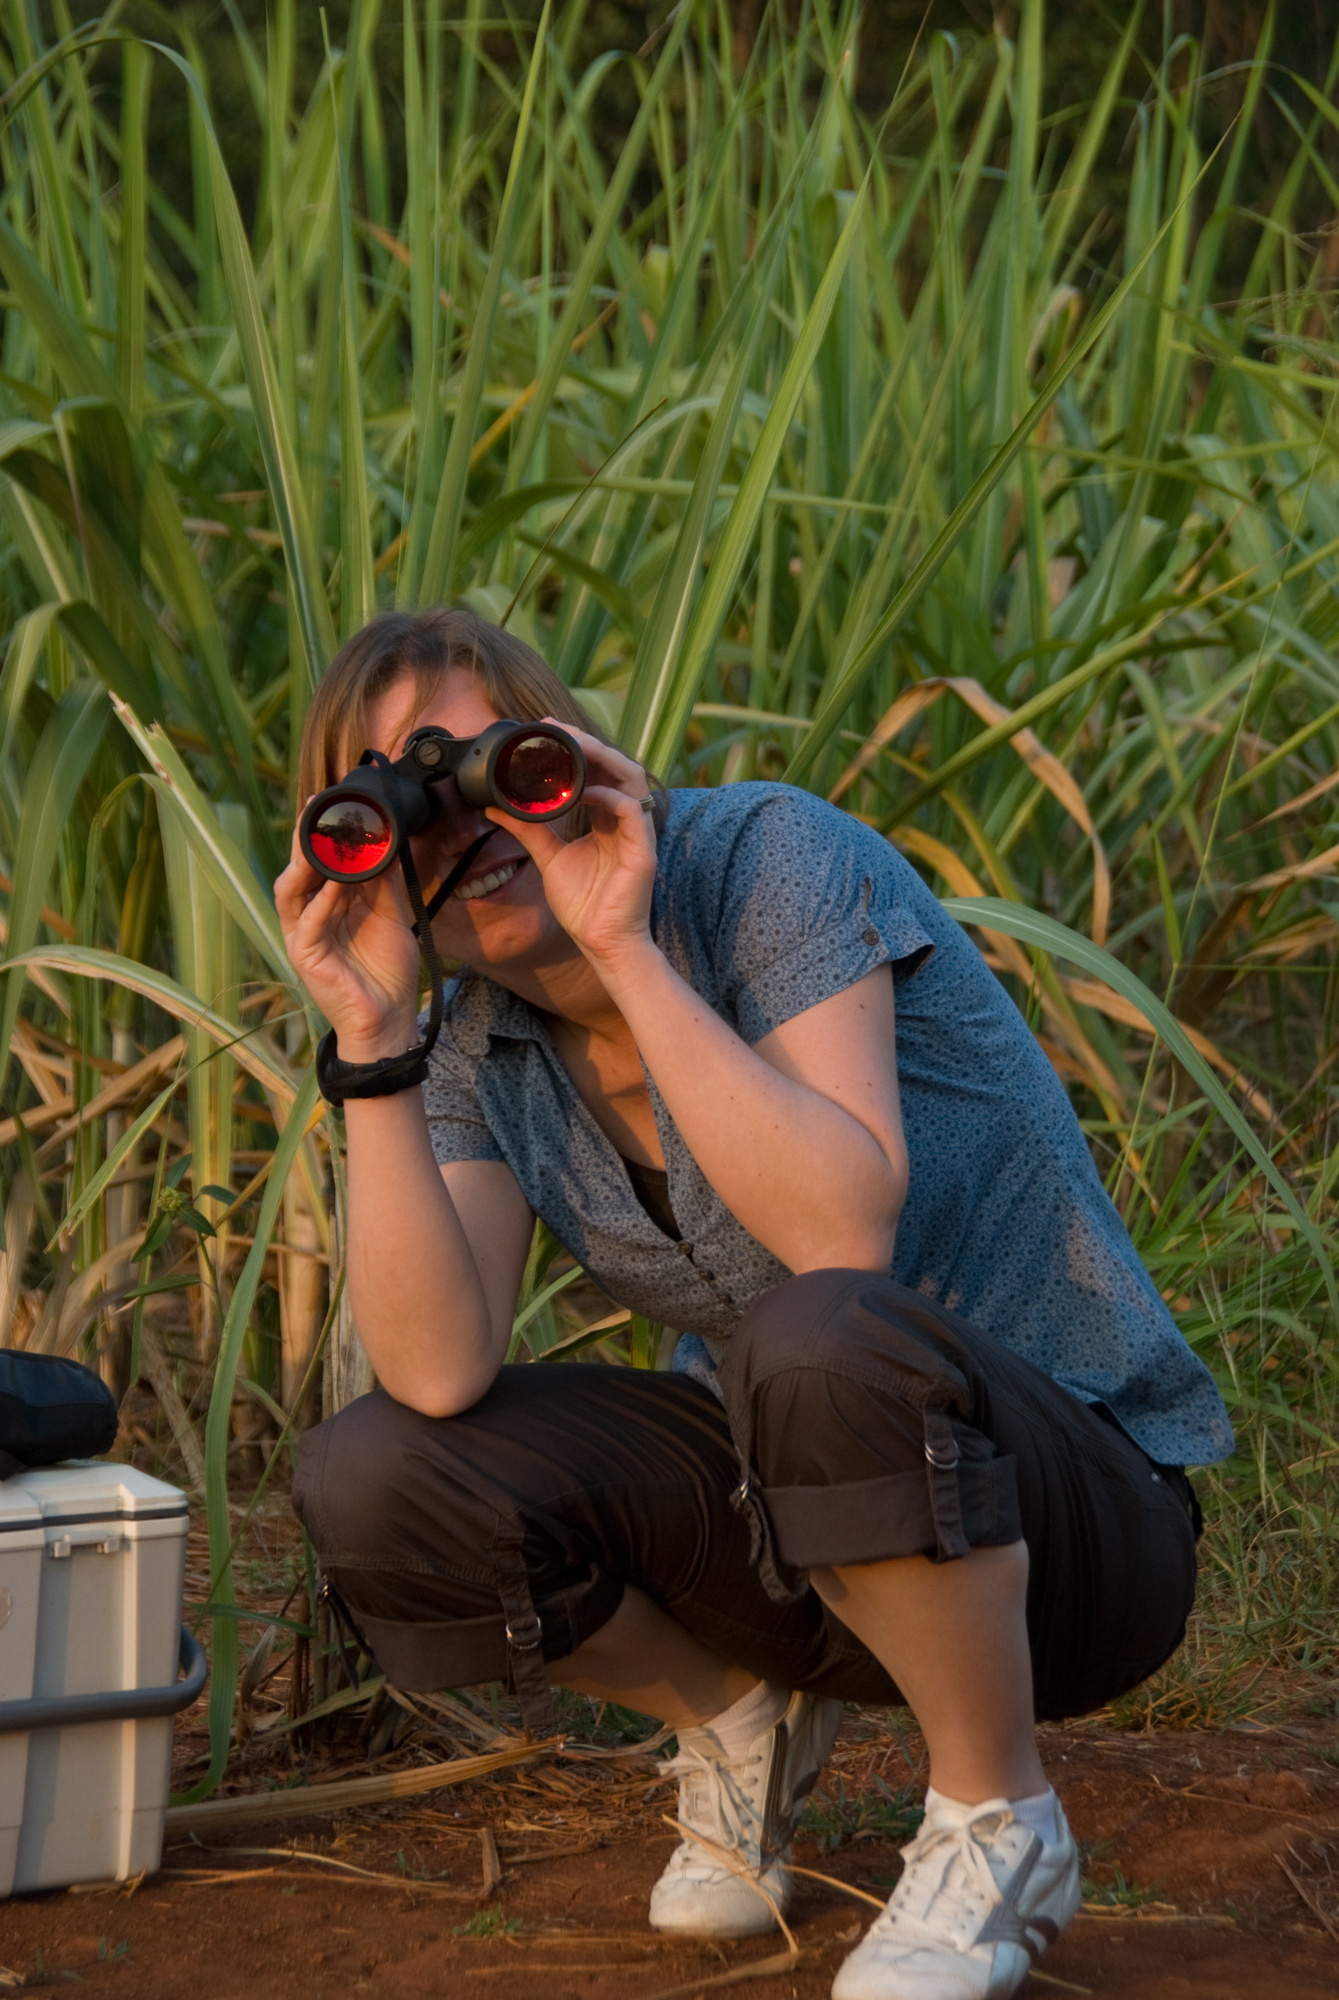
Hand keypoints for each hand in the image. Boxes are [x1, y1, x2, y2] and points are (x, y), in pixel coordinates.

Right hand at [275, 814, 423, 1060]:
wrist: (390, 1017)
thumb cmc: (387, 969)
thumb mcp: (391, 915)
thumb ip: (386, 882)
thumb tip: (391, 842)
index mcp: (326, 905)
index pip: (318, 863)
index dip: (322, 834)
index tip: (335, 804)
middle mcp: (309, 916)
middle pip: (298, 871)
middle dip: (304, 840)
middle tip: (317, 808)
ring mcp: (303, 937)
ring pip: (291, 893)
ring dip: (303, 865)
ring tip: (318, 839)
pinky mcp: (306, 958)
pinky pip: (309, 924)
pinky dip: (320, 903)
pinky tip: (332, 885)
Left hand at [494, 725, 658, 975]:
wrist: (602, 943)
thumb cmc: (584, 905)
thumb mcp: (548, 858)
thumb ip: (528, 830)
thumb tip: (495, 808)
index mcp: (606, 819)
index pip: (597, 771)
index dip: (575, 748)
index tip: (544, 731)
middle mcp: (624, 820)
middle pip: (614, 765)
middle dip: (586, 742)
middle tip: (553, 728)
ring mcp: (636, 833)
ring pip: (630, 777)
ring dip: (601, 757)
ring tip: (571, 746)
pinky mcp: (643, 851)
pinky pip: (630, 811)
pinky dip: (607, 796)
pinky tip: (584, 791)